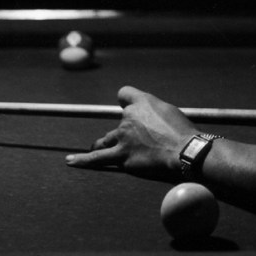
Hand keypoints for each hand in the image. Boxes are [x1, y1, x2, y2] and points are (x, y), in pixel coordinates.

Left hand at [66, 86, 195, 178]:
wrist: (185, 150)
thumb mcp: (170, 110)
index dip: (128, 102)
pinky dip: (82, 160)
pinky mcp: (122, 156)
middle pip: (120, 121)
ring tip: (107, 148)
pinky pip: (97, 158)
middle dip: (128, 130)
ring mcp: (123, 137)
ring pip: (107, 139)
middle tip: (145, 140)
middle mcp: (129, 117)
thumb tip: (149, 118)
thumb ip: (154, 110)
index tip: (129, 107)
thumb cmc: (182, 132)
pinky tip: (70, 161)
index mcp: (142, 102)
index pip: (125, 94)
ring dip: (107, 143)